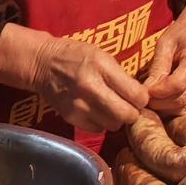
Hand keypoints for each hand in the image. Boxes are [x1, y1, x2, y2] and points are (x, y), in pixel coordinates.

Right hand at [0, 25, 146, 132]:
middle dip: (132, 112)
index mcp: (101, 66)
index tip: (139, 95)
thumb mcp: (102, 55)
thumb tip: (142, 97)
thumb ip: (121, 75)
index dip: (142, 98)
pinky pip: (98, 129)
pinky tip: (97, 110)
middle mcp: (90, 87)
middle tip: (129, 105)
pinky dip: (101, 122)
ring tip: (111, 107)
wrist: (43, 64)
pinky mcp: (71, 117)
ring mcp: (79, 105)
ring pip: (114, 125)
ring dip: (117, 119)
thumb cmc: (76, 56)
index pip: (136, 94)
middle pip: (127, 115)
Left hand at [140, 0, 185, 114]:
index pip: (178, 84)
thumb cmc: (181, 32)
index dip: (158, 92)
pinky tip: (160, 100)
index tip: (143, 91)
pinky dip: (172, 108)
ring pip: (185, 107)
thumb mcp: (165, 43)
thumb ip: (157, 66)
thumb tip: (146, 90)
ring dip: (165, 109)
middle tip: (143, 98)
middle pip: (181, 99)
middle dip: (159, 103)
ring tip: (150, 101)